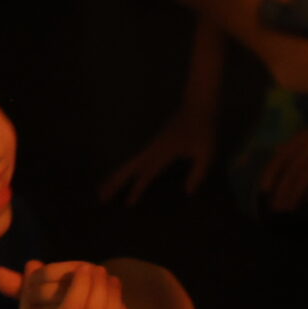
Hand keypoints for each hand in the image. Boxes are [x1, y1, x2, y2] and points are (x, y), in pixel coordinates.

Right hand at [99, 107, 216, 203]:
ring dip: (115, 176)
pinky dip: (126, 170)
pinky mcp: (154, 143)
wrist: (198, 104)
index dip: (138, 189)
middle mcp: (153, 149)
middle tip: (100, 197)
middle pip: (129, 168)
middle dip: (115, 183)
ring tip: (102, 190)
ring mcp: (152, 145)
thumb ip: (198, 172)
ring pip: (129, 164)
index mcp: (164, 151)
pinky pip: (136, 160)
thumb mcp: (207, 152)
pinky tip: (123, 177)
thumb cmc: (204, 129)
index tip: (128, 204)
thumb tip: (188, 192)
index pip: (148, 173)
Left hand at [259, 120, 307, 212]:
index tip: (264, 190)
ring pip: (306, 175)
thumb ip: (292, 143)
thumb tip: (277, 150)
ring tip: (289, 208)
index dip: (271, 173)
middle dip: (283, 190)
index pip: (281, 157)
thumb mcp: (307, 133)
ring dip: (296, 193)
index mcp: (300, 139)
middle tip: (276, 207)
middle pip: (293, 170)